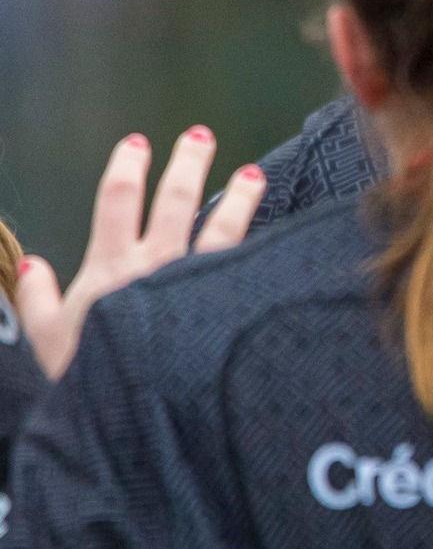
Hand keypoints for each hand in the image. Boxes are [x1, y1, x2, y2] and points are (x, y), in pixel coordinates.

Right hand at [17, 127, 266, 377]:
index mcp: (110, 267)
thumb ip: (38, 301)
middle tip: (201, 135)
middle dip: (188, 163)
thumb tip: (32, 264)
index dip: (127, 166)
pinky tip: (286, 241)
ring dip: (239, 195)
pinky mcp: (229, 305)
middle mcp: (157, 265)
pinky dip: (266, 247)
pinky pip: (249, 265)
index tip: (138, 142)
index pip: (118, 199)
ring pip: (222, 225)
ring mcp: (198, 283)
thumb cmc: (92, 379)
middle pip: (175, 198)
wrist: (142, 413)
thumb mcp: (49, 341)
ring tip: (254, 174)